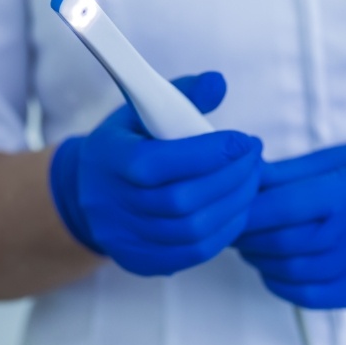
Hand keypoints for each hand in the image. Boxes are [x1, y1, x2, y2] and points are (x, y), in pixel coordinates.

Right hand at [50, 72, 262, 275]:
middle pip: (181, 201)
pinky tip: (238, 207)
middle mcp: (111, 205)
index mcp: (108, 160)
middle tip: (255, 157)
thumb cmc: (128, 144)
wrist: (90, 192)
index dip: (208, 153)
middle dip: (231, 177)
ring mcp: (125, 239)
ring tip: (253, 179)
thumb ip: (183, 94)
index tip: (243, 140)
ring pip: (193, 231)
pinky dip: (225, 231)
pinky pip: (194, 253)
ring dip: (235, 204)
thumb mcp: (143, 109)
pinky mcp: (141, 261)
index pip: (158, 163)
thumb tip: (218, 83)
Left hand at [236, 135, 345, 307]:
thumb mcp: (337, 157)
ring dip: (261, 261)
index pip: (285, 206)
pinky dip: (283, 284)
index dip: (248, 211)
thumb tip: (243, 180)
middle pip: (285, 243)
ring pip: (294, 273)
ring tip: (252, 245)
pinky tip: (275, 268)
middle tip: (233, 227)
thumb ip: (289, 173)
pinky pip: (313, 297)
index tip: (228, 207)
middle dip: (248, 237)